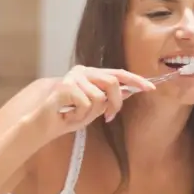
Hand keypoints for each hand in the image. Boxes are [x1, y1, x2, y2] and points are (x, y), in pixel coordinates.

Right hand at [31, 66, 155, 139]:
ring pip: (99, 98)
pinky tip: (68, 116)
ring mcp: (73, 77)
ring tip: (77, 116)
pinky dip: (80, 116)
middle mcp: (83, 71)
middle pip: (113, 82)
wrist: (42, 121)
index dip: (136, 80)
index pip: (119, 74)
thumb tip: (130, 92)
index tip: (150, 88)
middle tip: (109, 117)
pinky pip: (86, 104)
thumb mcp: (95, 108)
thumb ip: (110, 99)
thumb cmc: (69, 114)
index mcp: (92, 74)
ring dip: (91, 114)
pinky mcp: (65, 87)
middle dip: (116, 103)